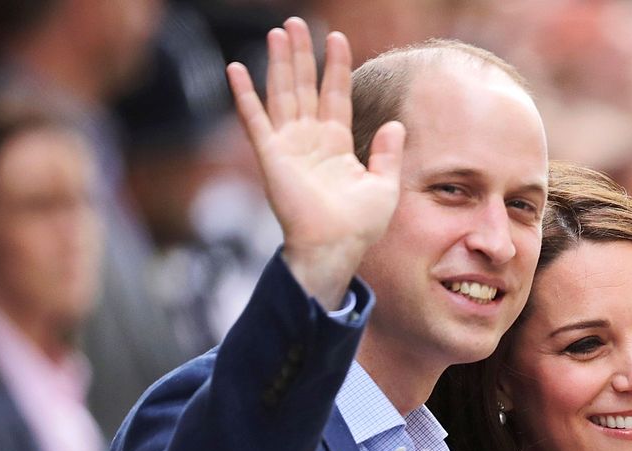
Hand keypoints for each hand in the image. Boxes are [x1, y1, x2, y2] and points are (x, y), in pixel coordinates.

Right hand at [226, 17, 405, 308]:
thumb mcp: (384, 185)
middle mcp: (310, 140)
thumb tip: (396, 123)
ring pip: (283, 94)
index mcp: (337, 145)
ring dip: (279, 63)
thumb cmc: (360, 225)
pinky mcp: (271, 156)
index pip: (335, 95)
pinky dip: (244, 95)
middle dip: (302, 54)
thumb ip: (388, 153)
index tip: (337, 37)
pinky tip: (235, 68)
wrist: (337, 247)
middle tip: (296, 22)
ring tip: (277, 32)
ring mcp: (289, 146)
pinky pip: (254, 120)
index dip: (336, 67)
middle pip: (305, 87)